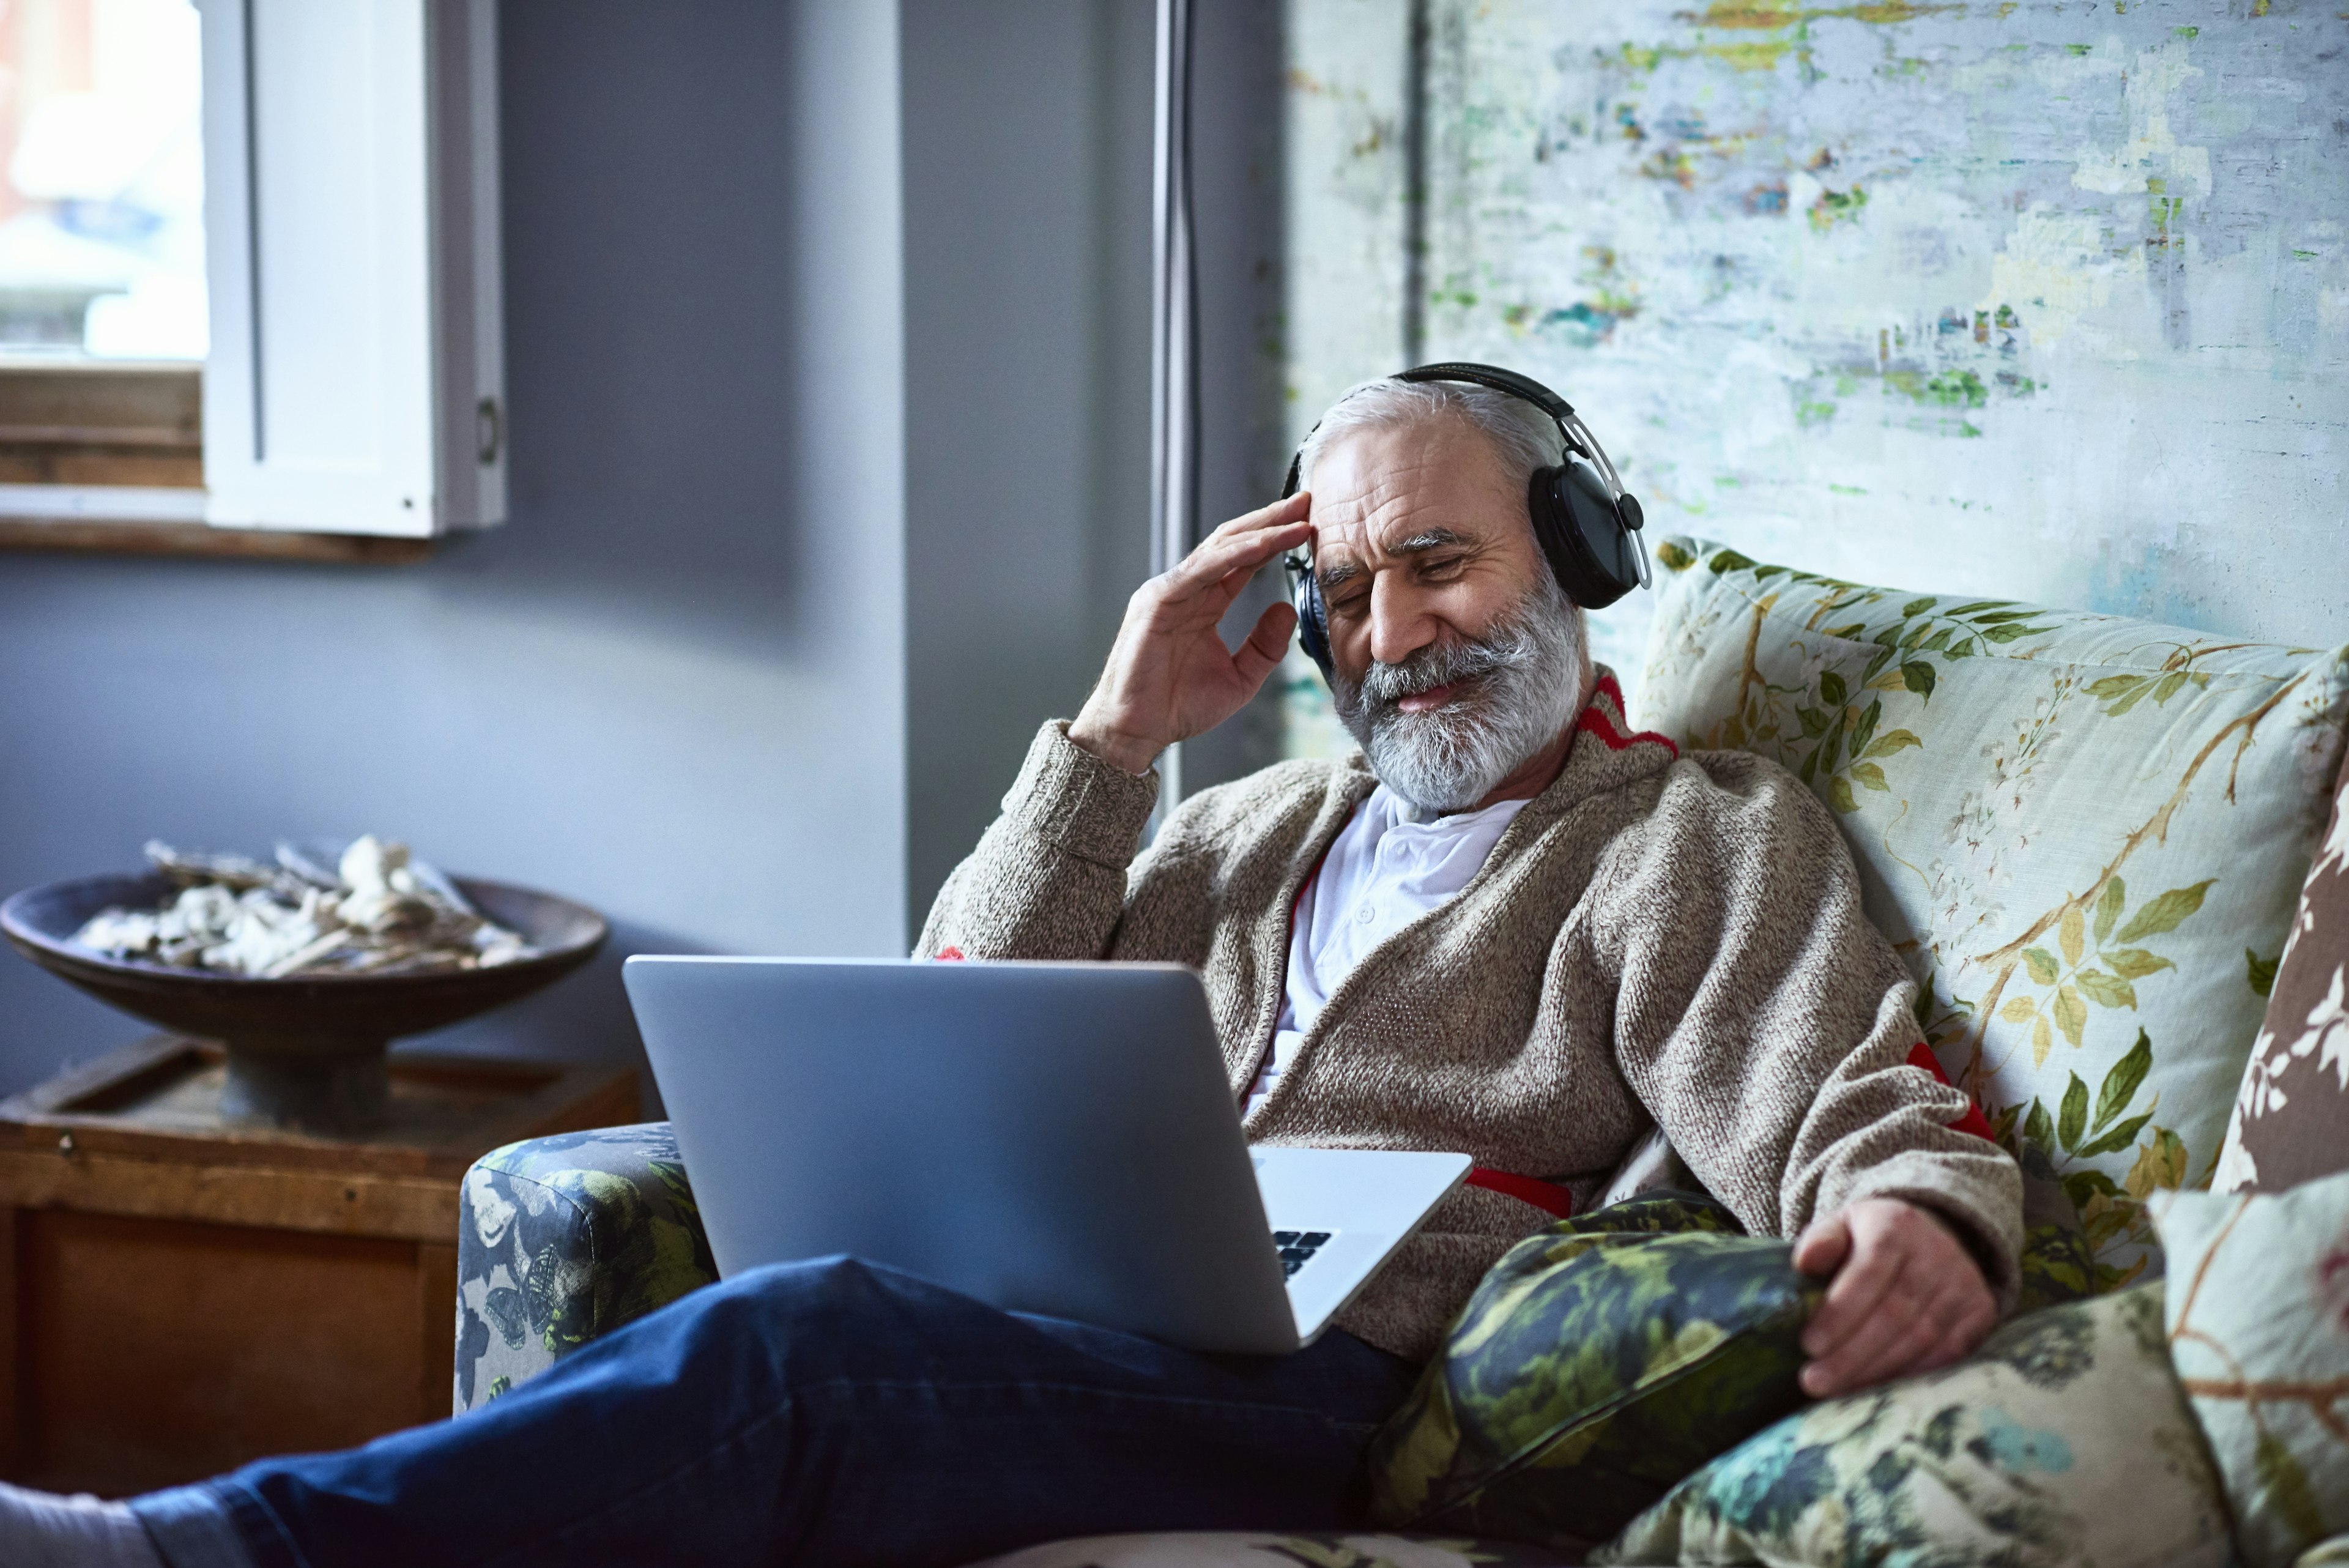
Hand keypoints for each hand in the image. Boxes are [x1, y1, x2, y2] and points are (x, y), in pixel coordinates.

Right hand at [1068, 494, 1310, 773]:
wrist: (1135, 731)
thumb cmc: (1177, 708)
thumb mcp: (1239, 678)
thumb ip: (1265, 646)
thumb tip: (1287, 608)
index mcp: (1203, 603)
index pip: (1243, 561)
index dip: (1276, 540)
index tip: (1309, 525)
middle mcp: (1186, 589)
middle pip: (1233, 543)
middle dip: (1271, 520)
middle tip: (1307, 502)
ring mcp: (1170, 592)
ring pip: (1220, 549)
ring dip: (1260, 531)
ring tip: (1295, 518)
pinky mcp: (1158, 601)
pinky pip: (1202, 571)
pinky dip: (1234, 555)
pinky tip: (1264, 544)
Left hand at [1792, 1197, 1995, 1398]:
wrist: (1931, 1237)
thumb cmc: (1871, 1240)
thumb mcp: (1842, 1226)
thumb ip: (1821, 1241)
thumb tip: (1806, 1262)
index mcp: (1897, 1225)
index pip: (1869, 1271)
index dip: (1840, 1313)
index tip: (1809, 1345)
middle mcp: (1937, 1253)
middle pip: (1895, 1313)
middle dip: (1852, 1354)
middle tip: (1815, 1381)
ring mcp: (1964, 1284)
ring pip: (1921, 1339)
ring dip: (1877, 1372)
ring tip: (1838, 1391)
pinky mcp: (1981, 1312)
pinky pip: (1948, 1354)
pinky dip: (1911, 1376)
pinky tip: (1878, 1391)